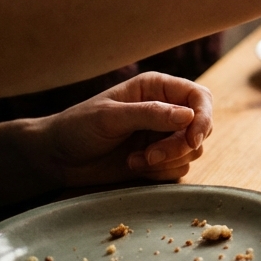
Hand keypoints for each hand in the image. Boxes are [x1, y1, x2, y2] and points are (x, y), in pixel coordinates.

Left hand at [26, 72, 213, 185]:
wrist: (56, 158)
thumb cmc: (77, 127)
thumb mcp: (111, 117)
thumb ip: (150, 114)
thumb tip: (189, 116)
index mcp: (157, 89)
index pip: (199, 98)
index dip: (203, 117)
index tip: (192, 139)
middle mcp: (166, 110)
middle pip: (201, 127)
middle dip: (181, 145)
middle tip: (152, 156)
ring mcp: (164, 135)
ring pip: (193, 150)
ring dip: (168, 160)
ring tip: (136, 160)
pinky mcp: (159, 158)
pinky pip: (179, 167)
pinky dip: (160, 172)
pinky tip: (133, 165)